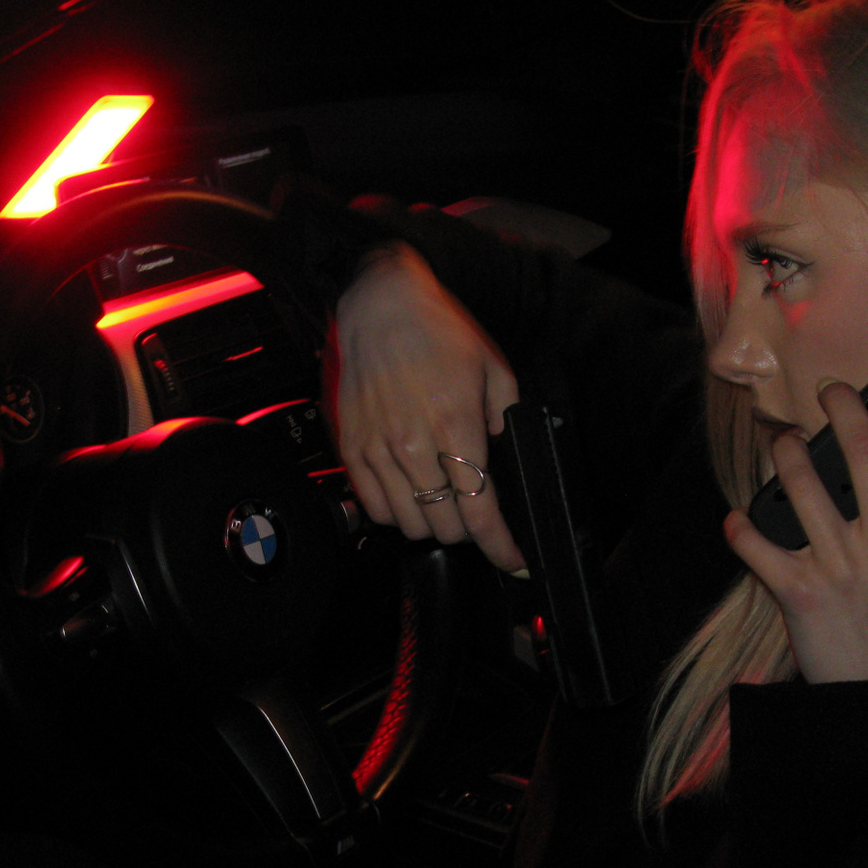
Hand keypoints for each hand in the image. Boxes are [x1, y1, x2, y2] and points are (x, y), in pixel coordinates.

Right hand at [328, 243, 526, 572]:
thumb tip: (505, 455)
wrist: (380, 305)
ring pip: (410, 525)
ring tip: (443, 500)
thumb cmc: (439, 332)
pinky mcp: (352, 448)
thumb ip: (508, 417)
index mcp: (455, 425)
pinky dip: (397, 513)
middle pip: (446, 527)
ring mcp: (378, 449)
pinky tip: (411, 493)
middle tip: (476, 512)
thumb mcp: (494, 368)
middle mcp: (413, 444)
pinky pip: (375, 509)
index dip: (501, 546)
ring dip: (433, 523)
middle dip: (470, 530)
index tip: (515, 562)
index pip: (480, 511)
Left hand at [724, 326, 867, 683]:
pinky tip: (737, 522)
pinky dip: (740, 528)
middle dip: (842, 405)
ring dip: (785, 453)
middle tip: (829, 391)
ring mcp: (839, 564)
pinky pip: (756, 543)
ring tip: (782, 445)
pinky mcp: (798, 589)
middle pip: (862, 450)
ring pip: (801, 481)